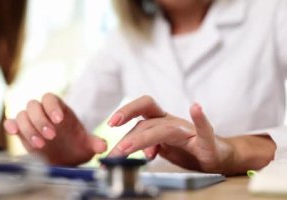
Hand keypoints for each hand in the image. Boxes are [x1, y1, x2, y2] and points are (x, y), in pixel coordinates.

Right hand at [4, 93, 106, 165]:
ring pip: (22, 115)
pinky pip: (12, 123)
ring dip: (28, 128)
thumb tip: (103, 146)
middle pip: (34, 105)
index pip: (51, 98)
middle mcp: (44, 113)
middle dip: (40, 120)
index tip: (58, 121)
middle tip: (51, 136)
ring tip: (40, 144)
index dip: (52, 107)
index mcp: (59, 110)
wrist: (65, 160)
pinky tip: (13, 131)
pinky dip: (10, 125)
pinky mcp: (22, 132)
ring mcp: (31, 122)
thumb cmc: (76, 148)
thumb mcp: (87, 145)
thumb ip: (95, 143)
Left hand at [107, 96, 234, 173]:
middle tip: (116, 151)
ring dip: (145, 138)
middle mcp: (172, 122)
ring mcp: (188, 131)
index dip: (126, 112)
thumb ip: (144, 145)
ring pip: (165, 130)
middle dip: (129, 137)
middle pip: (148, 122)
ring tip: (128, 147)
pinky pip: (204, 128)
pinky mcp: (206, 141)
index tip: (110, 123)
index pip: (142, 110)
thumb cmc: (187, 150)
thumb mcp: (161, 148)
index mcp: (160, 122)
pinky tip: (196, 108)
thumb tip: (126, 149)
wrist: (216, 156)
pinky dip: (200, 118)